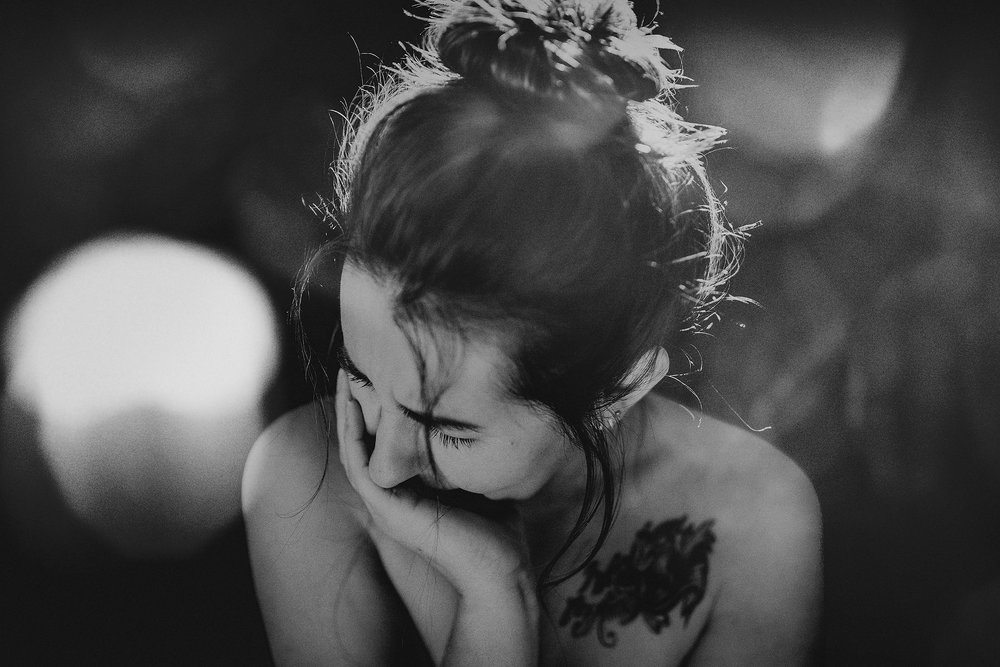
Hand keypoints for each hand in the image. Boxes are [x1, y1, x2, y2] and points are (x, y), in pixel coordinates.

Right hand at [335, 370, 533, 598]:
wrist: (499, 569)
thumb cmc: (496, 526)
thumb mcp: (476, 474)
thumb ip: (467, 448)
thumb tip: (480, 408)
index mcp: (407, 487)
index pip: (380, 440)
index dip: (374, 406)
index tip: (377, 368)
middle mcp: (391, 494)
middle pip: (361, 440)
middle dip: (354, 402)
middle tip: (350, 363)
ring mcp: (385, 503)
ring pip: (353, 449)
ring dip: (346, 412)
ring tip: (344, 376)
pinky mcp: (386, 509)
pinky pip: (360, 464)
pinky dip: (353, 434)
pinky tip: (352, 405)